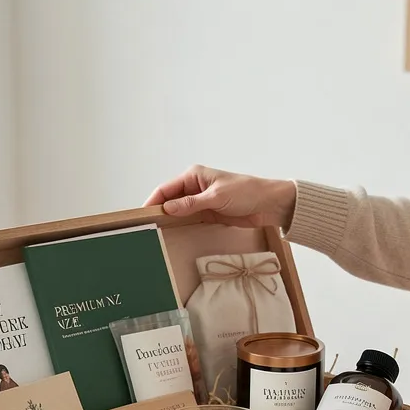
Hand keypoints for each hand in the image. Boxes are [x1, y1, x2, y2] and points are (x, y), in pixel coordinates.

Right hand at [145, 165, 296, 230]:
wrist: (268, 204)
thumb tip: (168, 209)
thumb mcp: (217, 197)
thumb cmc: (245, 193)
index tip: (142, 215)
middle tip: (145, 227)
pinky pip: (188, 219)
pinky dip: (179, 224)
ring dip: (168, 219)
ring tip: (154, 232)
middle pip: (169, 200)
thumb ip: (191, 204)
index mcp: (194, 175)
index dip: (153, 201)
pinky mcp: (207, 213)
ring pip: (177, 210)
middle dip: (158, 211)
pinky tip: (171, 233)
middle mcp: (194, 187)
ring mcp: (200, 201)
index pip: (166, 188)